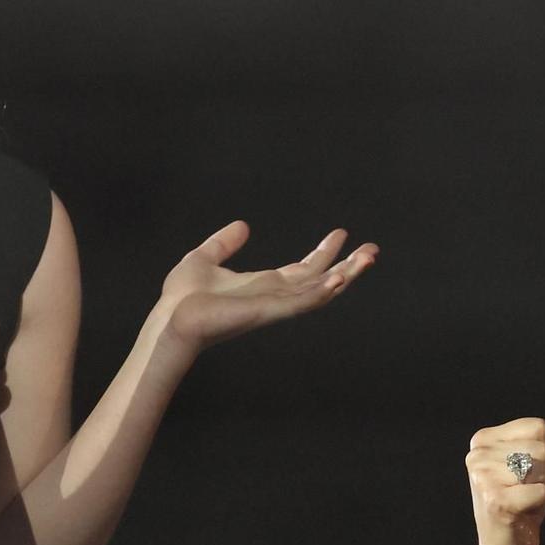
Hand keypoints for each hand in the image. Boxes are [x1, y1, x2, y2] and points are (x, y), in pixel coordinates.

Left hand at [153, 222, 376, 355]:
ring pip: (319, 291)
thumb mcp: (205, 258)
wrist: (171, 319)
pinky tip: (339, 280)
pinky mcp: (268, 311)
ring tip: (368, 259)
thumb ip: (224, 243)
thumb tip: (243, 225)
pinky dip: (322, 293)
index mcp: (265, 285)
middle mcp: (276, 296)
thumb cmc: (183, 298)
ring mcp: (275, 306)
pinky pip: (301, 302)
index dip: (324, 253)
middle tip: (373, 250)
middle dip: (348, 267)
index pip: (304, 270)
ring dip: (346, 276)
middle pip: (321, 281)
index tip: (341, 234)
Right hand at [466, 418, 544, 544]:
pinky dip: (540, 504)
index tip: (530, 473)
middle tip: (526, 491)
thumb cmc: (521, 503)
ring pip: (541, 468)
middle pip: (541, 447)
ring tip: (524, 501)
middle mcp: (478, 454)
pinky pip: (541, 491)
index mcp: (483, 439)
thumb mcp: (537, 468)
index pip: (537, 426)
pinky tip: (522, 513)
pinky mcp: (497, 501)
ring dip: (542, 488)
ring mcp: (484, 477)